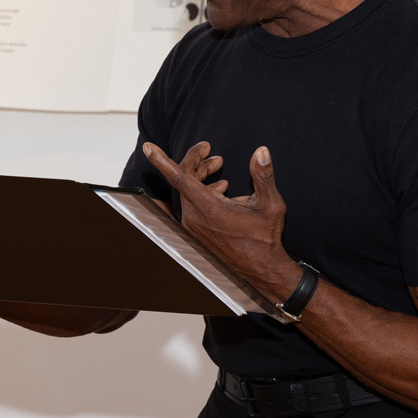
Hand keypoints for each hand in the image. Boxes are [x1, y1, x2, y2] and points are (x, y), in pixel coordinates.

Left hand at [142, 141, 296, 296]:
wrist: (261, 270)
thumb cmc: (265, 239)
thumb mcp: (270, 204)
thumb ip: (263, 175)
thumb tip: (261, 151)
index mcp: (208, 208)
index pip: (178, 178)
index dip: (161, 160)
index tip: (148, 147)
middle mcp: (195, 218)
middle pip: (184, 179)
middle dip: (196, 161)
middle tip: (210, 150)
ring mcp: (193, 226)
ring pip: (187, 191)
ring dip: (201, 175)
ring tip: (219, 166)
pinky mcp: (196, 232)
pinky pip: (191, 204)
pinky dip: (202, 190)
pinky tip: (221, 188)